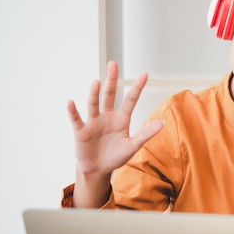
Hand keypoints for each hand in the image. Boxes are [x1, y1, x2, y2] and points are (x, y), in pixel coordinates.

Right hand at [67, 61, 163, 206]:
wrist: (98, 169)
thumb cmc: (116, 156)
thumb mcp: (133, 146)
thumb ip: (146, 134)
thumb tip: (163, 123)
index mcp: (121, 119)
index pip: (131, 100)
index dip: (137, 87)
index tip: (145, 74)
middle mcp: (107, 116)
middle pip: (110, 95)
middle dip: (112, 80)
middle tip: (113, 64)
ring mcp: (93, 122)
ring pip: (94, 104)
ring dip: (94, 93)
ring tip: (96, 82)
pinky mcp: (81, 131)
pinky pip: (76, 119)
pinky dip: (73, 111)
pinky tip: (71, 102)